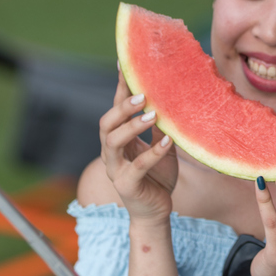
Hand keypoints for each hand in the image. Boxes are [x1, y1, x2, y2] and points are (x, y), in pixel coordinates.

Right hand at [99, 71, 177, 221]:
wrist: (156, 211)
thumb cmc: (157, 176)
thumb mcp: (162, 146)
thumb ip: (161, 127)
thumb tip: (170, 98)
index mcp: (118, 139)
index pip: (116, 109)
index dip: (119, 88)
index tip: (124, 64)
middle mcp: (111, 152)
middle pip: (106, 124)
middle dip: (121, 108)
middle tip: (141, 95)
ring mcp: (116, 169)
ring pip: (113, 143)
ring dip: (132, 127)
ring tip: (151, 114)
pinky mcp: (126, 185)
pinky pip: (137, 167)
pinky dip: (153, 153)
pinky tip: (168, 143)